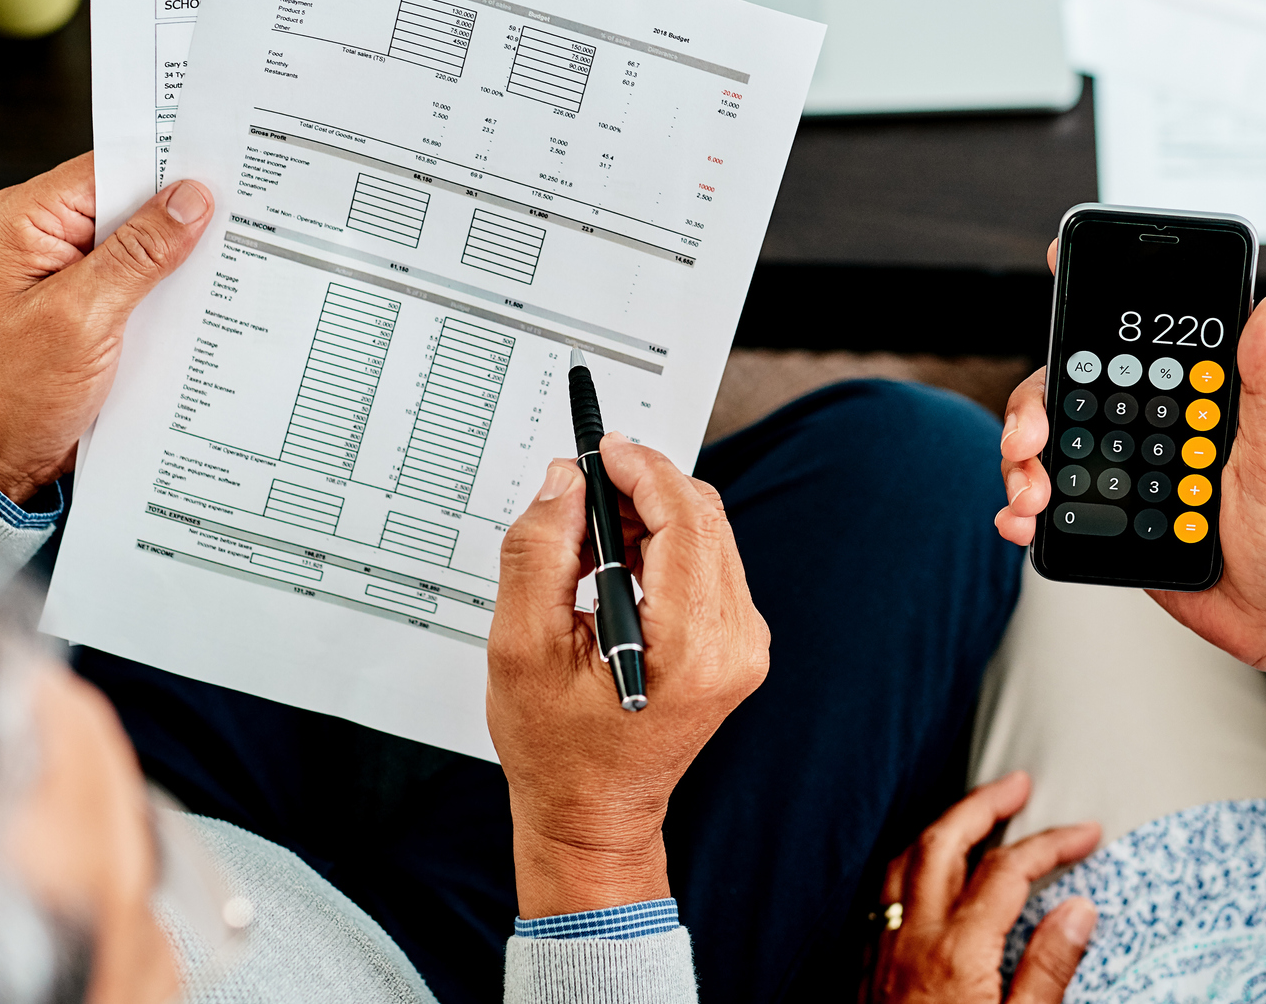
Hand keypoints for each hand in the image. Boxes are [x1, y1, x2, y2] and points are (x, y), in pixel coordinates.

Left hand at [0, 153, 213, 501]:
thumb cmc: (11, 392)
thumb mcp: (81, 317)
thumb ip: (138, 255)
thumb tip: (189, 200)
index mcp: (30, 219)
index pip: (112, 166)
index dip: (169, 166)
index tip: (225, 173)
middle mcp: (49, 236)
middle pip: (133, 201)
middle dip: (184, 214)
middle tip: (242, 220)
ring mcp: (73, 272)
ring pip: (145, 243)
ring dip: (182, 258)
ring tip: (229, 263)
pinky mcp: (93, 305)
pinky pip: (143, 281)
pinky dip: (173, 290)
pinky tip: (204, 301)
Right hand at [487, 437, 770, 917]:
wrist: (593, 816)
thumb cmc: (558, 752)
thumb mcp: (523, 647)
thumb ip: (541, 552)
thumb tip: (565, 482)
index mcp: (692, 645)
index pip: (685, 519)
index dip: (643, 470)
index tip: (603, 450)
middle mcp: (734, 643)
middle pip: (703, 519)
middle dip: (643, 489)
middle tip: (582, 490)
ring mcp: (743, 646)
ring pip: (708, 536)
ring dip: (651, 517)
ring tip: (588, 537)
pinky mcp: (736, 645)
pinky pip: (708, 565)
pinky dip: (663, 547)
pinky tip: (616, 566)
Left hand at [867, 772, 1098, 1003]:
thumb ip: (1048, 969)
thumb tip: (1078, 912)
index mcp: (957, 950)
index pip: (1008, 871)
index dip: (1051, 843)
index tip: (1083, 834)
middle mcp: (913, 938)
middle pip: (943, 841)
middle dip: (982, 803)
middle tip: (1016, 786)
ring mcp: (882, 948)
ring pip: (904, 859)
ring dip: (942, 826)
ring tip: (972, 815)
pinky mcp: (864, 965)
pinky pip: (884, 892)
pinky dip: (910, 862)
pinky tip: (926, 870)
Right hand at [994, 243, 1265, 675]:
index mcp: (1200, 400)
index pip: (1138, 342)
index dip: (1094, 309)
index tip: (1061, 276)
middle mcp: (1159, 430)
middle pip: (1075, 395)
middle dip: (1036, 408)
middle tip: (1029, 438)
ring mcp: (1133, 477)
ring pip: (1057, 449)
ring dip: (1024, 463)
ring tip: (1027, 493)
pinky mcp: (1116, 526)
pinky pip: (1058, 508)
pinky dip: (1026, 510)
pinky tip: (1021, 519)